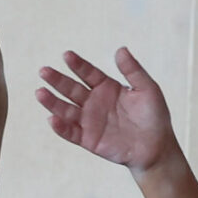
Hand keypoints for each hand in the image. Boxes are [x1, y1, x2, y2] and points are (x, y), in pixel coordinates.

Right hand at [35, 48, 176, 172]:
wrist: (156, 148)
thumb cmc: (154, 117)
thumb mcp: (147, 89)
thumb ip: (133, 70)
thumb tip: (120, 49)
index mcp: (107, 87)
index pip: (88, 73)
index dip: (77, 65)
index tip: (66, 55)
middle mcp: (94, 102)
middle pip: (71, 89)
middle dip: (57, 80)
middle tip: (44, 71)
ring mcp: (89, 121)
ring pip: (66, 110)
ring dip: (52, 102)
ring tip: (40, 92)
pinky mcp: (88, 139)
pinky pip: (71, 133)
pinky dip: (61, 127)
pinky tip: (52, 119)